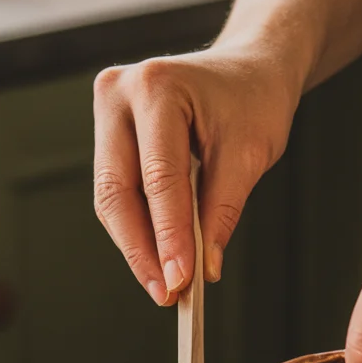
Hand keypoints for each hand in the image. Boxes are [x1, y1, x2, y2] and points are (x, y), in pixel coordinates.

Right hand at [93, 45, 298, 303]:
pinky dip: (138, 229)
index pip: (159, 177)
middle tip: (167, 294)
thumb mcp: (251, 153)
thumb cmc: (254, 101)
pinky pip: (118, 192)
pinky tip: (157, 259)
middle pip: (119, 191)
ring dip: (137, 246)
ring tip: (164, 285)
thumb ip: (223, 209)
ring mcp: (107, 112)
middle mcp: (119, 94)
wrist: (248, 69)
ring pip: (112, 198)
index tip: (179, 281)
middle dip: (143, 250)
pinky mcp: (108, 133)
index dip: (168, 236)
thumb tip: (203, 267)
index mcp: (157, 87)